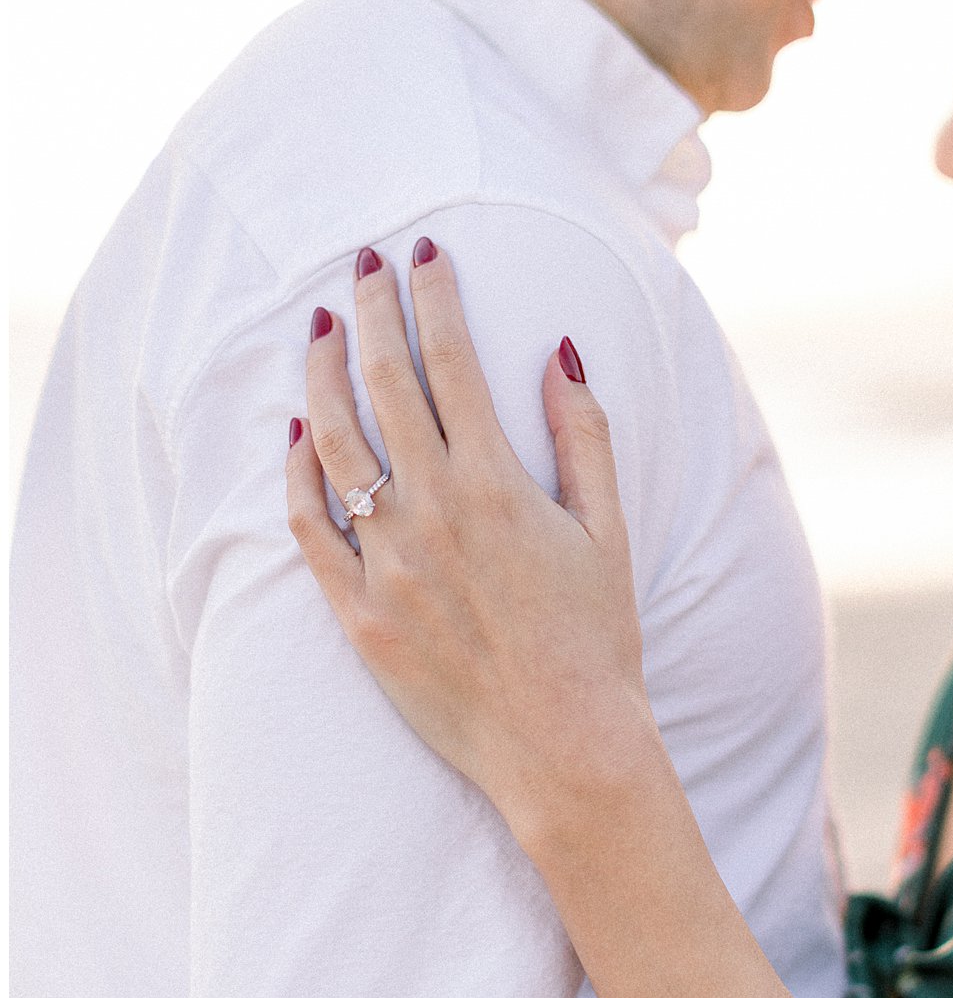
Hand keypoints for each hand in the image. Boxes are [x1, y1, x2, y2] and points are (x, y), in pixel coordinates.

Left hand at [286, 241, 663, 846]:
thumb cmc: (597, 639)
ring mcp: (388, 563)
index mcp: (498, 484)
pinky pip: (308, 526)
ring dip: (323, 373)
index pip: (452, 361)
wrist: (563, 747)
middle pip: (383, 383)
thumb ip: (584, 435)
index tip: (426, 250)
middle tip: (362, 263)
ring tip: (321, 327)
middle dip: (372, 310)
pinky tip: (298, 430)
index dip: (435, 296)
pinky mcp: (357, 612)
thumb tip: (559, 349)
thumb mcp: (609, 529)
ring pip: (334, 443)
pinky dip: (297, 471)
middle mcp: (433, 512)